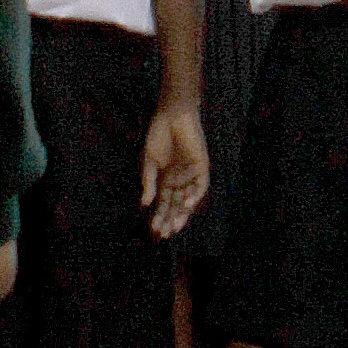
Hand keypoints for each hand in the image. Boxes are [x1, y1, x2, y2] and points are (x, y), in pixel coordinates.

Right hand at [140, 103, 208, 243]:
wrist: (171, 114)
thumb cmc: (158, 135)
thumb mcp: (149, 161)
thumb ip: (149, 181)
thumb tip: (144, 204)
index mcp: (165, 179)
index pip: (164, 203)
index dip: (160, 216)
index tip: (154, 230)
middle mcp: (179, 179)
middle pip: (176, 205)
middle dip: (169, 219)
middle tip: (163, 234)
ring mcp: (191, 173)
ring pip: (189, 199)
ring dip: (182, 213)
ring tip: (174, 226)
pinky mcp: (202, 165)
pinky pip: (200, 185)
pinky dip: (195, 196)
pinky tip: (186, 204)